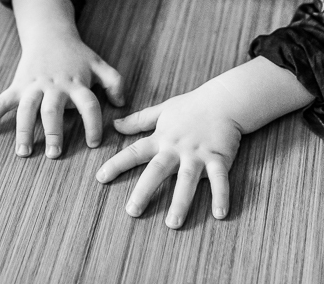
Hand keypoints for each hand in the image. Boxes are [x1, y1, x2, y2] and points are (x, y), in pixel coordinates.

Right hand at [0, 36, 124, 158]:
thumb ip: (115, 81)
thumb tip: (121, 104)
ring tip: (23, 152)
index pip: (88, 104)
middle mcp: (54, 86)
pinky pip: (1, 101)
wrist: (50, 33)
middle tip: (54, 153)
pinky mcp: (18, 85)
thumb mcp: (99, 63)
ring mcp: (34, 86)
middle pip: (52, 109)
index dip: (93, 123)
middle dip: (53, 131)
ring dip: (23, 130)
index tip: (93, 143)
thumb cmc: (77, 55)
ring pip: (26, 108)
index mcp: (77, 83)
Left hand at [95, 87, 241, 228]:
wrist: (223, 100)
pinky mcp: (219, 158)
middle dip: (144, 190)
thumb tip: (115, 125)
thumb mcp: (162, 110)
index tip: (100, 179)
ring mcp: (198, 154)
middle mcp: (177, 148)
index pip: (135, 152)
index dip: (117, 164)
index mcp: (162, 138)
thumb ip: (139, 121)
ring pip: (187, 179)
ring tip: (172, 223)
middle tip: (132, 211)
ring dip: (180, 202)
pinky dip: (220, 195)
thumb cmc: (191, 106)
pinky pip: (219, 179)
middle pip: (157, 170)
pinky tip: (220, 214)